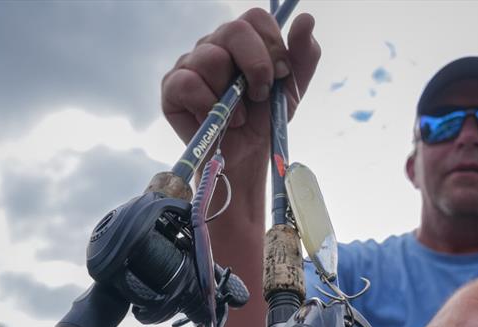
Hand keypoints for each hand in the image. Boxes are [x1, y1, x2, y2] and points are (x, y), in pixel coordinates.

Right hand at [161, 8, 319, 166]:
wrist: (244, 157)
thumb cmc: (264, 120)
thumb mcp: (291, 90)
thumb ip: (303, 55)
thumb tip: (306, 19)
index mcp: (243, 40)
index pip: (256, 18)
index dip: (272, 46)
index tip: (280, 76)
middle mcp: (214, 44)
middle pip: (234, 31)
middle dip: (256, 66)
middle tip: (260, 95)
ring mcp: (190, 63)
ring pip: (211, 58)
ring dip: (232, 94)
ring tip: (239, 117)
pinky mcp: (172, 87)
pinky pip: (188, 83)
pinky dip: (208, 105)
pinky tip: (217, 120)